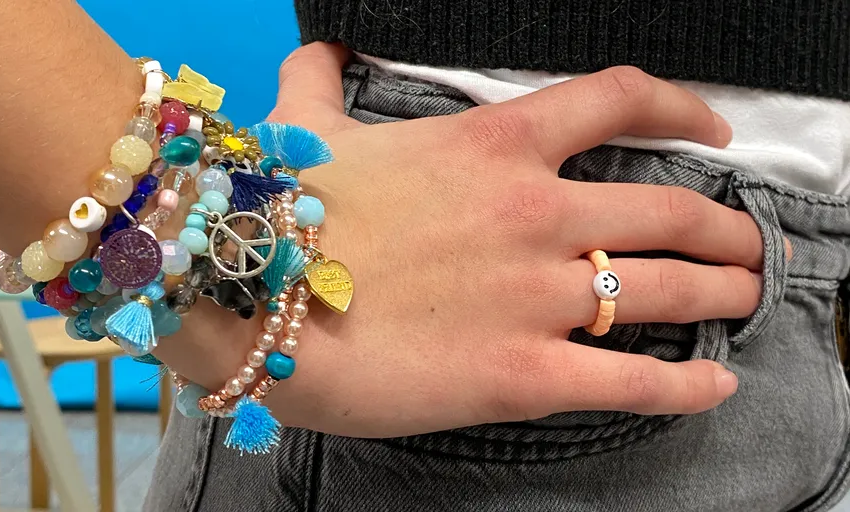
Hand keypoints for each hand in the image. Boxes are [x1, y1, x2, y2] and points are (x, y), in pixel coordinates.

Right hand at [157, 43, 766, 437]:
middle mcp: (536, 213)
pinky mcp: (523, 373)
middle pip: (673, 208)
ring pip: (670, 287)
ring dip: (723, 291)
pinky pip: (633, 379)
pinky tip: (716, 384)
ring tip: (743, 297)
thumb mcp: (306, 129)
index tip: (713, 128)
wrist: (250, 302)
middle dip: (726, 228)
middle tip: (743, 245)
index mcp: (495, 147)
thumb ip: (321, 80)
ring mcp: (536, 295)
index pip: (620, 100)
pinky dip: (687, 384)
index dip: (682, 107)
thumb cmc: (286, 217)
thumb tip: (318, 47)